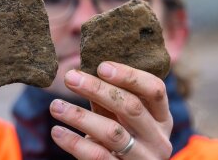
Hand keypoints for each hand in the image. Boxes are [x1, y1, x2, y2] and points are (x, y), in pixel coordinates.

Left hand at [49, 62, 172, 159]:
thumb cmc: (118, 137)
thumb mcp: (119, 116)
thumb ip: (109, 96)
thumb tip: (81, 71)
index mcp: (162, 117)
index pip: (155, 90)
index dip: (129, 76)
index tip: (101, 66)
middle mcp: (158, 139)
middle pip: (131, 107)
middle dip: (97, 89)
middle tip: (70, 77)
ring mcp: (143, 159)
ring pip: (112, 133)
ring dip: (79, 116)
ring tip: (55, 106)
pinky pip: (97, 156)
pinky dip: (74, 142)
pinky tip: (57, 131)